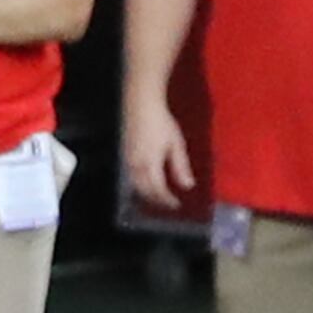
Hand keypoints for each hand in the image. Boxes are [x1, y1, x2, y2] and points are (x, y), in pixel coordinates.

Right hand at [125, 98, 195, 214]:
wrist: (140, 106)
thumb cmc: (161, 123)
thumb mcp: (176, 144)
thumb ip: (180, 167)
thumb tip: (187, 186)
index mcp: (150, 165)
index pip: (158, 190)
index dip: (167, 200)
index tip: (177, 205)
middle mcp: (136, 168)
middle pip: (144, 192)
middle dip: (156, 200)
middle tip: (168, 204)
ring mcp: (128, 163)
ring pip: (136, 186)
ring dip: (147, 194)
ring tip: (158, 197)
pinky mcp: (125, 157)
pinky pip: (131, 178)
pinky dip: (140, 185)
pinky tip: (148, 183)